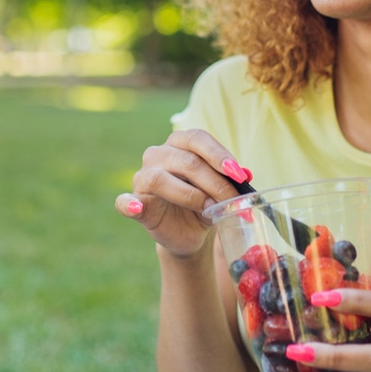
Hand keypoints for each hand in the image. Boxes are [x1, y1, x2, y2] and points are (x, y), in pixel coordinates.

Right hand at [114, 129, 248, 257]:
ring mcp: (142, 178)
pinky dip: (128, 204)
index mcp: (180, 143)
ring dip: (191, 195)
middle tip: (233, 200)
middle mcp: (158, 155)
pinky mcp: (134, 203)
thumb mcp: (221, 190)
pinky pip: (124, 201)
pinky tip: (136, 208)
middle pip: (187, 161)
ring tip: (209, 209)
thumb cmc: (206, 201)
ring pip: (161, 178)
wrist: (189, 232)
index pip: (198, 139)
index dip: (219, 155)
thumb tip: (246, 175)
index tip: (239, 174)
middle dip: (215, 182)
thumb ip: (231, 180)